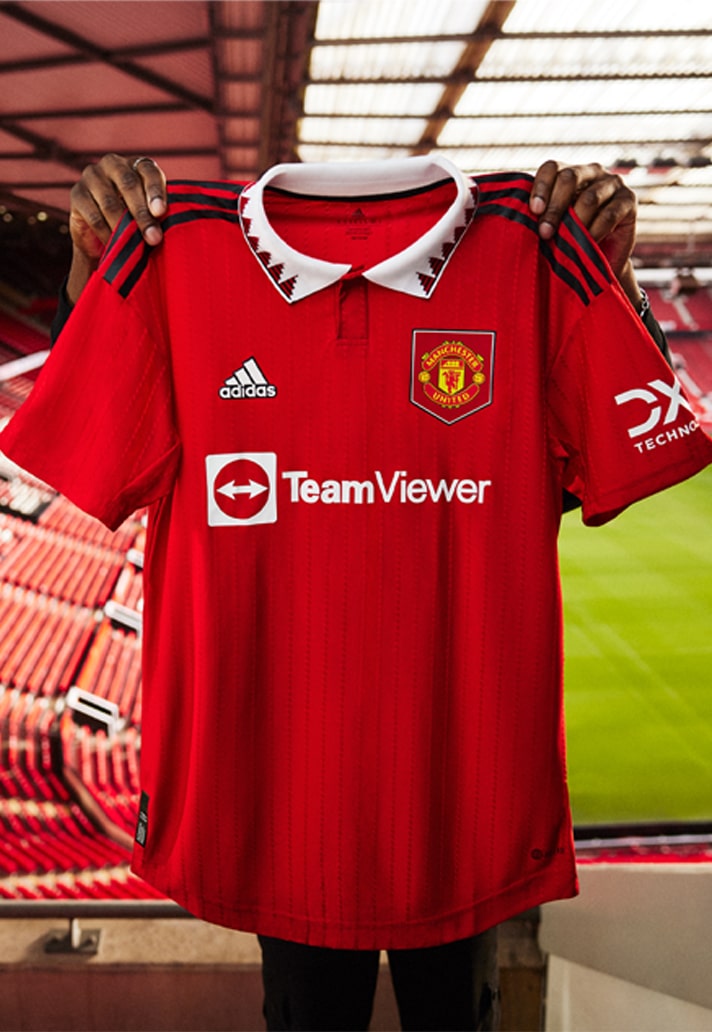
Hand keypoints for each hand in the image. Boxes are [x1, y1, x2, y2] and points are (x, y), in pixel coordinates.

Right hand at [67, 154, 167, 301]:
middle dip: (143, 214)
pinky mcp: (76, 194)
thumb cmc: (135, 222)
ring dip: (125, 227)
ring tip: (138, 246)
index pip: (148, 171)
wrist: (102, 236)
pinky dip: (107, 233)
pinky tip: (116, 246)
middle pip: (129, 185)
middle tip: (154, 238)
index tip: (161, 212)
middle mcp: (112, 164)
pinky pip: (94, 216)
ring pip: (110, 203)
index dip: (156, 191)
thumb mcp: (150, 214)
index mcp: (136, 164)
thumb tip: (180, 225)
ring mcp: (91, 176)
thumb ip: (159, 212)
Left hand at [528, 161, 638, 300]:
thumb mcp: (550, 227)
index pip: (552, 167)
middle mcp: (591, 172)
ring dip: (575, 222)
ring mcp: (612, 183)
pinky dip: (595, 231)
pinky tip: (587, 244)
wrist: (600, 262)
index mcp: (568, 173)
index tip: (533, 211)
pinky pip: (609, 214)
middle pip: (569, 177)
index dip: (541, 187)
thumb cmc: (568, 242)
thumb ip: (537, 216)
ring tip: (566, 242)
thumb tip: (507, 216)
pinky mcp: (629, 200)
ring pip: (589, 197)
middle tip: (545, 233)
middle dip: (554, 208)